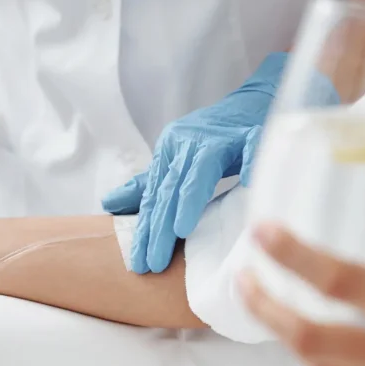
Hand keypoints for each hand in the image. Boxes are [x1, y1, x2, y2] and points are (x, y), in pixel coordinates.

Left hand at [102, 54, 338, 273]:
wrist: (254, 102)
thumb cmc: (216, 139)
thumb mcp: (179, 160)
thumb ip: (149, 184)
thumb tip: (110, 204)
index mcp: (171, 149)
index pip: (155, 195)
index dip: (146, 229)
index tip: (138, 263)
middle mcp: (192, 141)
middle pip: (172, 186)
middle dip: (160, 226)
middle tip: (152, 261)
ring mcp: (223, 135)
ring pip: (202, 167)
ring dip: (191, 197)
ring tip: (180, 230)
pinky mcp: (254, 130)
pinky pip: (252, 144)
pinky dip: (249, 161)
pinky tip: (245, 182)